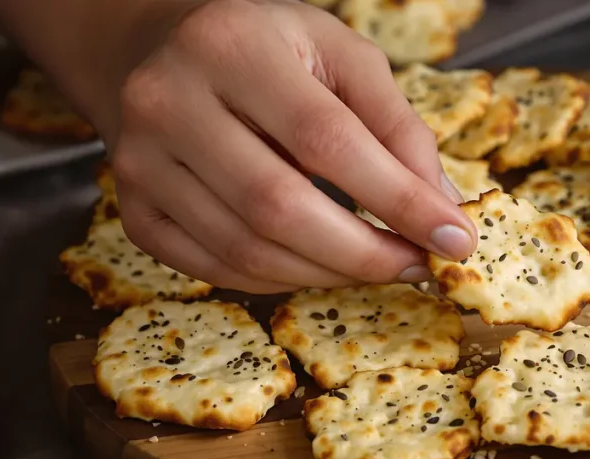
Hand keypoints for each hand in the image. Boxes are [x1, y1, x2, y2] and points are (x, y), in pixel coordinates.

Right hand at [98, 0, 477, 291]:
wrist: (160, 55)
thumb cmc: (267, 52)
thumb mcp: (341, 57)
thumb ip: (397, 125)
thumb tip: (442, 208)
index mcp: (231, 48)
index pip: (328, 140)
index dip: (398, 199)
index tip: (454, 239)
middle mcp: (168, 103)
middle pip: (279, 207)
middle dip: (365, 253)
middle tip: (417, 265)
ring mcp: (140, 164)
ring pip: (248, 251)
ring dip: (330, 274)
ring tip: (379, 264)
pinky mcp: (136, 213)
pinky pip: (218, 270)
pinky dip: (282, 280)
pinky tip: (321, 265)